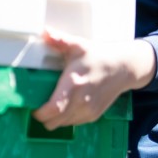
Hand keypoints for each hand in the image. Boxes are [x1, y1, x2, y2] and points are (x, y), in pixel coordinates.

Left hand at [32, 29, 155, 129]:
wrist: (123, 68)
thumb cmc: (98, 56)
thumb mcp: (78, 45)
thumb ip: (60, 40)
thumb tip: (45, 32)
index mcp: (74, 83)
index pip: (54, 108)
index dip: (41, 113)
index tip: (34, 108)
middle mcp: (81, 100)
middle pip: (55, 121)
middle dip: (44, 118)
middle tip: (39, 107)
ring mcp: (88, 110)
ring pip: (63, 125)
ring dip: (54, 120)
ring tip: (50, 107)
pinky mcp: (94, 115)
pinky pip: (74, 124)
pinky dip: (66, 120)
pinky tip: (65, 107)